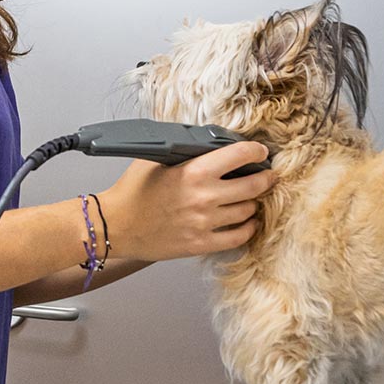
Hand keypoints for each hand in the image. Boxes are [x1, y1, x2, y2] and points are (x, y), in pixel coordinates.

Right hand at [98, 142, 274, 260]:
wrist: (115, 225)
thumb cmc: (132, 191)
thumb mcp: (155, 158)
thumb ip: (184, 149)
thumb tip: (206, 139)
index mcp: (194, 171)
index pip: (241, 155)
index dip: (256, 152)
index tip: (260, 152)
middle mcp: (204, 197)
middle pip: (254, 185)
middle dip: (266, 178)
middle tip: (268, 176)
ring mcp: (204, 223)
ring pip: (248, 211)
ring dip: (254, 203)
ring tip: (251, 198)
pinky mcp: (201, 244)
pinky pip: (238, 237)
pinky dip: (248, 228)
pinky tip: (246, 222)